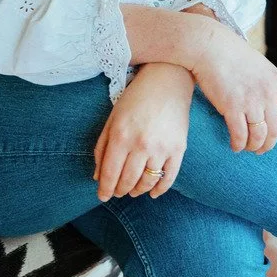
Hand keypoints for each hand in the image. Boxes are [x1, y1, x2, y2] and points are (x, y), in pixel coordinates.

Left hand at [93, 63, 192, 201]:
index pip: (110, 172)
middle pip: (127, 180)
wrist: (167, 80)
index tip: (102, 197)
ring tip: (132, 191)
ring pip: (147, 182)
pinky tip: (151, 192)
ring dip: (137, 191)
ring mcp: (162, 148)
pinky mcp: (179, 149)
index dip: (105, 188)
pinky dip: (159, 189)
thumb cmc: (135, 97)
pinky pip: (169, 178)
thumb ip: (103, 146)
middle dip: (119, 190)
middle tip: (116, 193)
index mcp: (121, 135)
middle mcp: (141, 144)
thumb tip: (97, 175)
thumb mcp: (113, 117)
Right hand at [190, 19, 276, 154]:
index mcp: (276, 82)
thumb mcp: (259, 65)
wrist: (209, 46)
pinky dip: (239, 144)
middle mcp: (267, 93)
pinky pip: (240, 135)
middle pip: (275, 129)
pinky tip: (235, 145)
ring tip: (248, 148)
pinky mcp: (232, 107)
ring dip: (254, 146)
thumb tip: (268, 106)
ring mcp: (251, 101)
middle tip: (261, 148)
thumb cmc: (229, 53)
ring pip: (259, 135)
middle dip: (269, 144)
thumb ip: (267, 85)